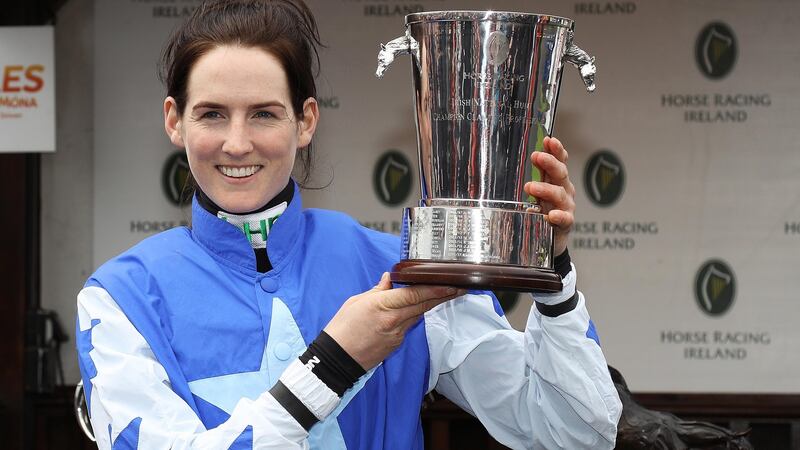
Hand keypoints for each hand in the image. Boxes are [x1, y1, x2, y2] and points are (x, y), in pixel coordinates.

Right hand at [324, 273, 464, 370]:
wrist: (336, 360)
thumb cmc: (341, 329)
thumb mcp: (355, 302)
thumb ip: (377, 291)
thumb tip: (389, 279)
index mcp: (382, 306)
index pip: (414, 295)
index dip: (435, 289)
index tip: (451, 283)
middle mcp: (394, 321)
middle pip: (424, 305)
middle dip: (444, 295)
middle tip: (460, 287)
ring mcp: (397, 334)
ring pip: (419, 315)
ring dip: (432, 304)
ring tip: (446, 293)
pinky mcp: (396, 344)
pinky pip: (409, 325)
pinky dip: (415, 315)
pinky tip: (419, 308)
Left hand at [525, 136, 575, 256]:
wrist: (551, 239)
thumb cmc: (542, 211)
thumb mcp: (536, 192)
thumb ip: (532, 177)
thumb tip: (518, 158)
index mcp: (556, 180)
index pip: (559, 161)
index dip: (556, 150)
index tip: (549, 140)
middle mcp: (564, 190)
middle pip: (561, 173)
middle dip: (550, 163)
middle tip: (536, 156)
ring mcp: (566, 207)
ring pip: (559, 194)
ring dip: (546, 189)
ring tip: (530, 187)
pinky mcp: (565, 224)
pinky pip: (565, 219)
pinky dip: (559, 216)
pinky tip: (551, 215)